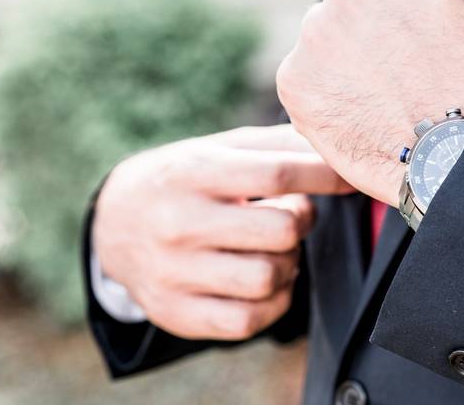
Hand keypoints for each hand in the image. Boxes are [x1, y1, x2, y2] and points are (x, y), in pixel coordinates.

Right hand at [93, 124, 351, 339]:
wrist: (112, 224)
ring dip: (288, 264)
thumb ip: (275, 144)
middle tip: (292, 215)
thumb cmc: (185, 179)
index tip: (350, 178)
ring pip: (269, 278)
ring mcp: (174, 272)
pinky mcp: (176, 313)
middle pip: (281, 230)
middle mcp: (179, 222)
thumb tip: (334, 143)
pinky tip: (263, 281)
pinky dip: (272, 302)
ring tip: (274, 250)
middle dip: (302, 221)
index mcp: (193, 172)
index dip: (325, 176)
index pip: (277, 174)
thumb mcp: (218, 149)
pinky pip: (249, 320)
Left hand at [276, 0, 463, 206]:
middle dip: (366, 12)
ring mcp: (315, 31)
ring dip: (341, 52)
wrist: (456, 158)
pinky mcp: (293, 78)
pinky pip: (304, 74)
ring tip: (379, 94)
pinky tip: (358, 114)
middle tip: (395, 59)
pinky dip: (323, 91)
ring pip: (322, 32)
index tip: (406, 4)